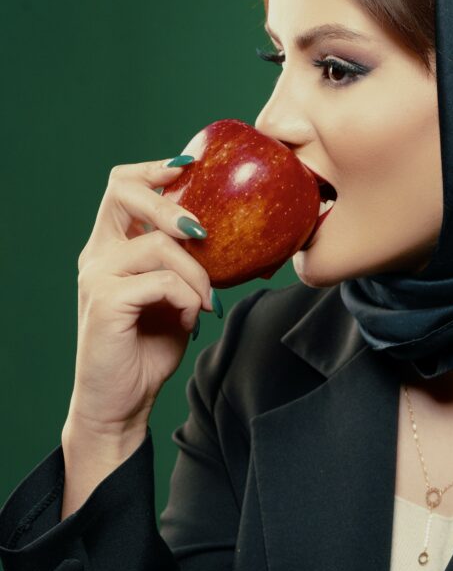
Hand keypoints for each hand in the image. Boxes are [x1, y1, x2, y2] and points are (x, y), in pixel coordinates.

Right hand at [67, 157, 216, 437]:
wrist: (121, 403)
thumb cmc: (149, 347)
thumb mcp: (177, 293)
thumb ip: (188, 262)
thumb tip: (235, 235)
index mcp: (111, 245)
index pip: (122, 185)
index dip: (153, 169)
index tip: (191, 167)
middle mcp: (98, 254)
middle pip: (123, 191)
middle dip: (171, 203)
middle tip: (203, 231)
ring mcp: (97, 276)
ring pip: (158, 244)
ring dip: (196, 272)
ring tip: (206, 300)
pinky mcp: (106, 302)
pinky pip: (162, 281)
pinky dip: (188, 296)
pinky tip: (192, 318)